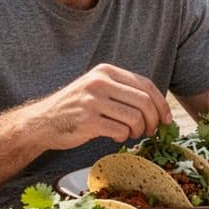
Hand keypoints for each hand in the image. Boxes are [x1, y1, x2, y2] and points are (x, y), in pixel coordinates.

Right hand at [34, 63, 170, 148]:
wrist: (42, 122)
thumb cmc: (75, 107)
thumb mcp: (97, 88)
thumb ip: (123, 91)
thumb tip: (158, 106)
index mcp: (106, 71)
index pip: (145, 85)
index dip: (161, 104)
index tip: (166, 119)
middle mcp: (99, 83)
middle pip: (144, 102)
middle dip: (154, 120)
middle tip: (152, 131)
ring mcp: (92, 101)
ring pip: (134, 117)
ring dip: (139, 131)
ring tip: (132, 134)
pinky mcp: (87, 121)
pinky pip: (119, 131)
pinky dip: (123, 137)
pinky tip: (115, 136)